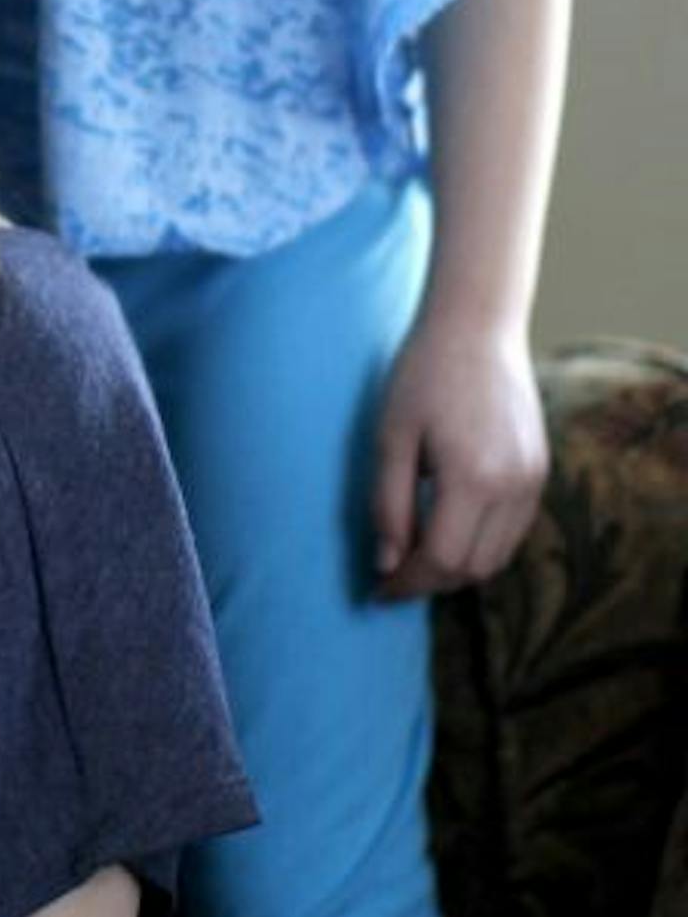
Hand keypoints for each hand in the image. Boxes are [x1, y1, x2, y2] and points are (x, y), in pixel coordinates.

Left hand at [372, 309, 548, 598]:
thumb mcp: (391, 437)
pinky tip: (447, 528)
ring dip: (457, 567)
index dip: (407, 582)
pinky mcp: (540, 472)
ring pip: (497, 557)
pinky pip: (512, 532)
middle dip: (429, 581)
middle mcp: (514, 486)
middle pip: (473, 568)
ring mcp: (534, 480)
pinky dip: (481, 544)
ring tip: (415, 555)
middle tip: (391, 575)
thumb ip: (388, 505)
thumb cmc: (422, 375)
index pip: (441, 559)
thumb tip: (386, 565)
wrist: (477, 327)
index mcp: (473, 477)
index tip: (377, 589)